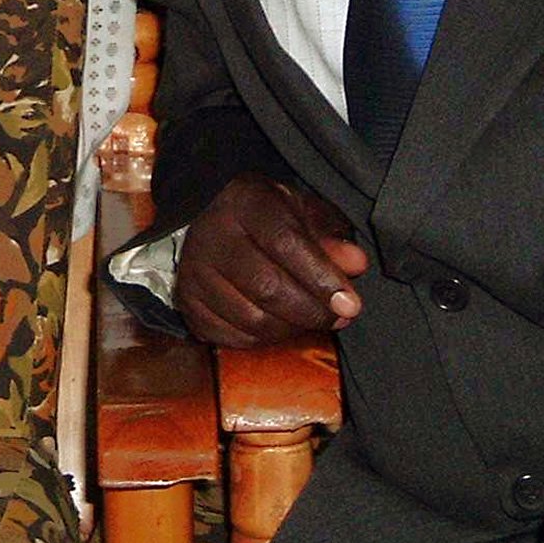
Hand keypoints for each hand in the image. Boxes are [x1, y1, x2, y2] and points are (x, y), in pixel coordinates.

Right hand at [173, 175, 368, 345]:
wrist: (212, 216)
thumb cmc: (268, 216)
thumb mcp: (303, 213)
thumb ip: (331, 238)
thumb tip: (356, 263)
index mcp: (245, 202)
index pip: (285, 243)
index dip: (321, 278)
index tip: (351, 304)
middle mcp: (211, 235)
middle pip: (268, 288)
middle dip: (312, 311)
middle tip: (338, 317)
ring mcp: (193, 272)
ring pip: (252, 320)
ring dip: (291, 328)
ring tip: (308, 317)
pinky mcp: (187, 303)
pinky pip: (233, 338)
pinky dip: (264, 340)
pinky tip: (277, 323)